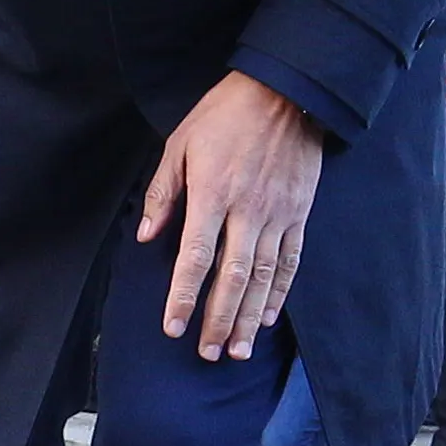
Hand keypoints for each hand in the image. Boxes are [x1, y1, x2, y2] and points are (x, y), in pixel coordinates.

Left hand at [137, 71, 323, 361]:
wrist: (286, 92)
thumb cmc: (225, 115)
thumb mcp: (180, 144)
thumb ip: (162, 193)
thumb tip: (145, 236)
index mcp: (212, 194)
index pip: (196, 257)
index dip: (183, 296)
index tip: (172, 327)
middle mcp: (247, 210)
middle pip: (232, 277)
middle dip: (218, 319)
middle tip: (207, 353)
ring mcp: (278, 214)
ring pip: (264, 277)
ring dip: (249, 317)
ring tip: (237, 350)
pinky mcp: (299, 213)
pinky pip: (290, 261)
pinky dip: (279, 292)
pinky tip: (268, 317)